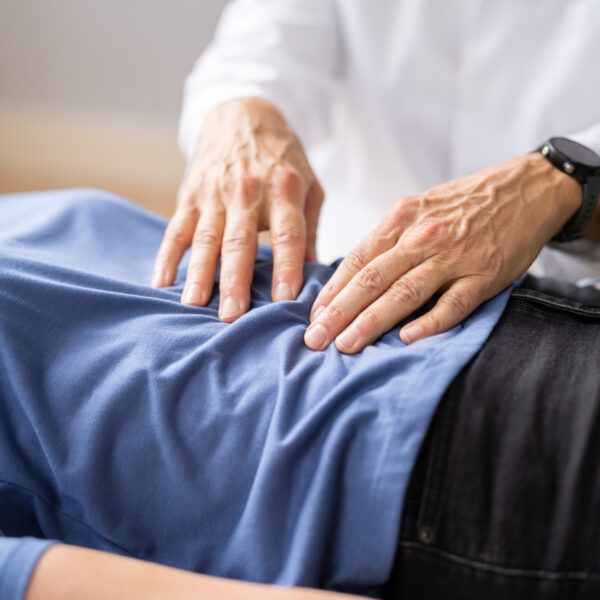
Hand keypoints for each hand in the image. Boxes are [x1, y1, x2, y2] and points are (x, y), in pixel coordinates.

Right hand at [152, 98, 322, 321]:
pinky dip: (167, 255)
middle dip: (235, 280)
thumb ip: (311, 229)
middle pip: (239, 240)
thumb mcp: (310, 185)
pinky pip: (176, 228)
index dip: (287, 266)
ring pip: (205, 237)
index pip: (287, 234)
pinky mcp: (190, 195)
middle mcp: (247, 191)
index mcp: (284, 189)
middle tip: (231, 316)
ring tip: (193, 305)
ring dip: (198, 273)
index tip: (287, 300)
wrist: (242, 115)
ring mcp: (214, 193)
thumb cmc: (283, 159)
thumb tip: (318, 275)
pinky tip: (161, 282)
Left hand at [304, 153, 581, 352]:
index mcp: (401, 219)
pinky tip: (406, 339)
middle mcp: (423, 237)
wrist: (525, 188)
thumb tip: (352, 276)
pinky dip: (429, 323)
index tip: (312, 316)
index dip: (331, 291)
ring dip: (372, 322)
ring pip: (404, 293)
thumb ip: (387, 239)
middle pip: (372, 280)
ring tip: (346, 345)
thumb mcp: (418, 208)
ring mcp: (454, 256)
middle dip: (339, 313)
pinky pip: (453, 304)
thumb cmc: (463, 203)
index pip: (357, 261)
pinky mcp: (484, 275)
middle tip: (315, 339)